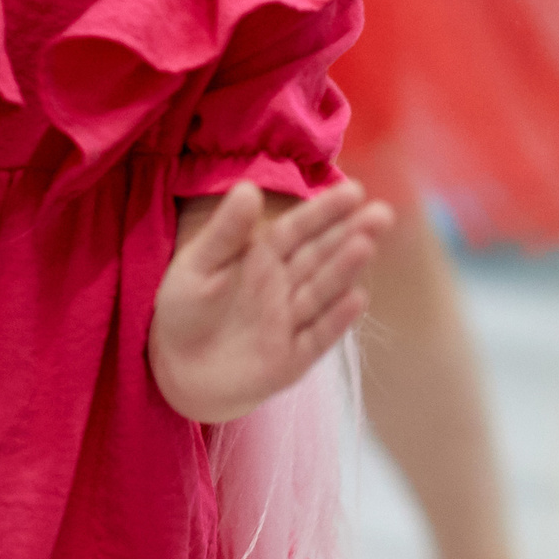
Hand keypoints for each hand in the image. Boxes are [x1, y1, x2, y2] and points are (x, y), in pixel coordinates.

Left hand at [149, 181, 394, 424]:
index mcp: (263, 259)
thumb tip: (248, 187)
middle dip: (351, 234)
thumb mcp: (197, 265)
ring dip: (345, 270)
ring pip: (322, 292)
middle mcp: (284, 287)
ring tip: (367, 245)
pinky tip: (356, 299)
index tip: (354, 190)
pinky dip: (335, 321)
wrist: (176, 371)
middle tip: (382, 214)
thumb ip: (225, 232)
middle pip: (321, 256)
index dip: (325, 211)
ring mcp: (290, 323)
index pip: (298, 230)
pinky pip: (315, 337)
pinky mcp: (291, 360)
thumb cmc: (185, 311)